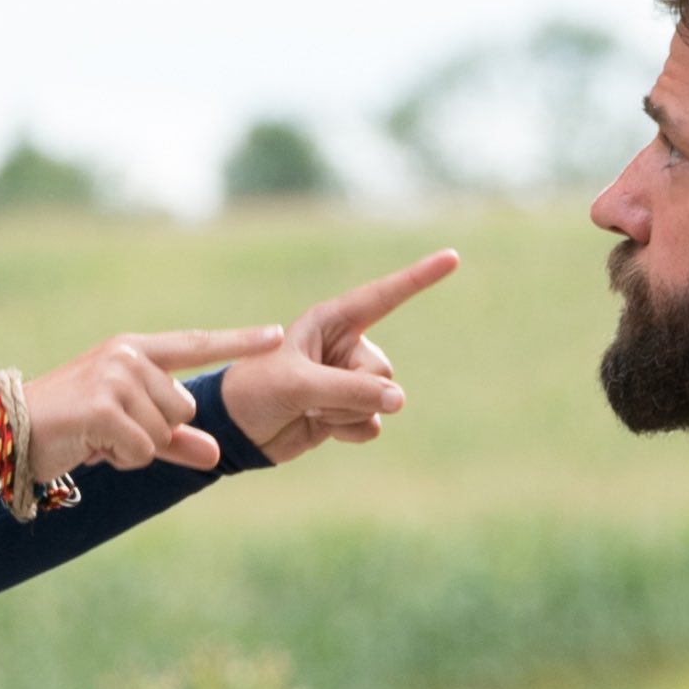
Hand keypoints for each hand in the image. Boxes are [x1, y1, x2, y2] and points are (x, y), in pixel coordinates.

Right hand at [22, 326, 283, 486]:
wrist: (8, 433)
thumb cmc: (69, 428)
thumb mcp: (127, 430)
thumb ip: (175, 440)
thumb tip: (217, 455)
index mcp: (134, 351)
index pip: (197, 343)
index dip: (240, 341)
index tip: (278, 336)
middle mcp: (128, 356)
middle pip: (184, 409)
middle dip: (156, 433)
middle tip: (111, 431)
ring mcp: (115, 377)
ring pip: (164, 431)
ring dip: (135, 448)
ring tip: (97, 437)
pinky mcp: (103, 406)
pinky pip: (141, 448)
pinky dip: (121, 458)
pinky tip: (90, 446)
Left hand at [218, 248, 458, 463]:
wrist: (236, 432)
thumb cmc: (255, 392)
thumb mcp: (298, 384)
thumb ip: (350, 390)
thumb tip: (399, 400)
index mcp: (331, 321)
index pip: (383, 296)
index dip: (419, 277)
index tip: (453, 257)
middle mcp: (344, 346)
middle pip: (382, 372)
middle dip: (351, 392)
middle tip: (310, 396)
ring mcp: (348, 380)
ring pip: (381, 400)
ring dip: (346, 414)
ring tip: (309, 409)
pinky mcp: (348, 411)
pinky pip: (373, 422)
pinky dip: (349, 430)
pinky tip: (320, 426)